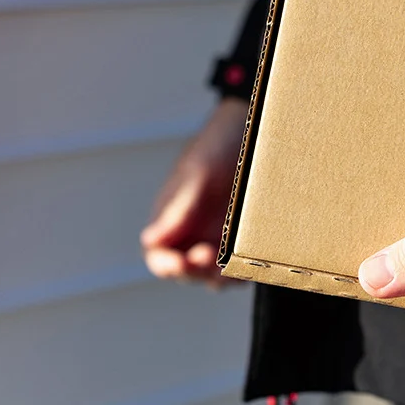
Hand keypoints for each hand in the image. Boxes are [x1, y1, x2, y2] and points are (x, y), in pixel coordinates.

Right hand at [141, 98, 248, 287]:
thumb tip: (150, 240)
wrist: (253, 129)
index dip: (166, 265)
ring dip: (222, 275)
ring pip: (216, 275)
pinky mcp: (245, 240)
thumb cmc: (217, 145)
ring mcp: (219, 240)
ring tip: (232, 264)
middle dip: (198, 270)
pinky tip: (254, 260)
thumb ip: (179, 208)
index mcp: (170, 221)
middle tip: (210, 255)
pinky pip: (243, 264)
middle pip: (188, 272)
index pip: (159, 256)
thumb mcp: (197, 174)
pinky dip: (246, 268)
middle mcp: (193, 235)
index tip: (181, 263)